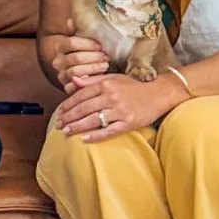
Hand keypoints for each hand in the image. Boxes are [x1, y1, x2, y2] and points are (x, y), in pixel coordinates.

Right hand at [49, 34, 109, 91]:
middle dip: (94, 57)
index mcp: (60, 47)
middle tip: (106, 56)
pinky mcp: (67, 87)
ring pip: (76, 71)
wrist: (83, 71)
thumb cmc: (87, 53)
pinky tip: (99, 78)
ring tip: (105, 65)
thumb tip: (71, 22)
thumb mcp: (84, 40)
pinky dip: (88, 81)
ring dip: (93, 68)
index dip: (87, 44)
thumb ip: (79, 29)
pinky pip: (76, 86)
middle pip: (76, 58)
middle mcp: (58, 61)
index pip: (72, 43)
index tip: (100, 45)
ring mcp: (62, 75)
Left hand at [51, 73, 169, 142]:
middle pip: (84, 108)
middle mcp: (112, 97)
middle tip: (59, 124)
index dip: (68, 104)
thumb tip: (74, 81)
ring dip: (78, 126)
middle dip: (69, 117)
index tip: (60, 112)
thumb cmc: (134, 86)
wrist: (159, 94)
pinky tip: (85, 139)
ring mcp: (120, 110)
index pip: (82, 95)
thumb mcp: (114, 79)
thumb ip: (93, 80)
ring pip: (94, 120)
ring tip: (66, 131)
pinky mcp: (129, 122)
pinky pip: (109, 130)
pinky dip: (96, 135)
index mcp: (107, 85)